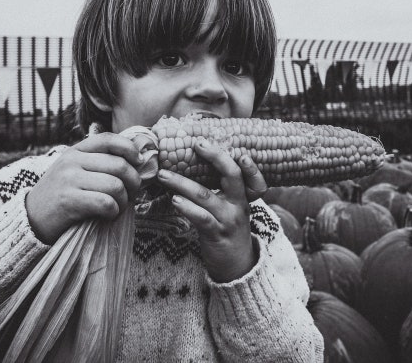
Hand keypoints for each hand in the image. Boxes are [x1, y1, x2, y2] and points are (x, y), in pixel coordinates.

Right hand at [25, 133, 142, 243]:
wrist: (30, 217)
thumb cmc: (61, 194)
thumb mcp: (74, 169)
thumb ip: (98, 162)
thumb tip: (137, 160)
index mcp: (76, 151)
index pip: (109, 139)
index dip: (130, 149)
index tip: (139, 161)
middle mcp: (72, 161)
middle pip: (119, 165)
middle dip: (134, 182)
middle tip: (131, 194)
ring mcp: (69, 180)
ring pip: (115, 185)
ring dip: (124, 200)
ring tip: (118, 206)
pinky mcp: (69, 201)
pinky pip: (105, 203)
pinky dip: (114, 211)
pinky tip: (109, 215)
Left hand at [157, 139, 267, 282]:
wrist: (237, 267)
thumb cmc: (228, 232)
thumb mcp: (231, 210)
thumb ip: (220, 191)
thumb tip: (195, 167)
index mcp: (243, 197)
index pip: (248, 173)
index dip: (245, 160)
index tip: (236, 148)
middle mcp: (238, 205)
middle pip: (232, 175)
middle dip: (215, 156)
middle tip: (198, 143)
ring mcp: (228, 220)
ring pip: (205, 195)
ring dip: (182, 183)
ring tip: (164, 175)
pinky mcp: (216, 234)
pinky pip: (201, 218)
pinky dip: (187, 207)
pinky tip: (174, 200)